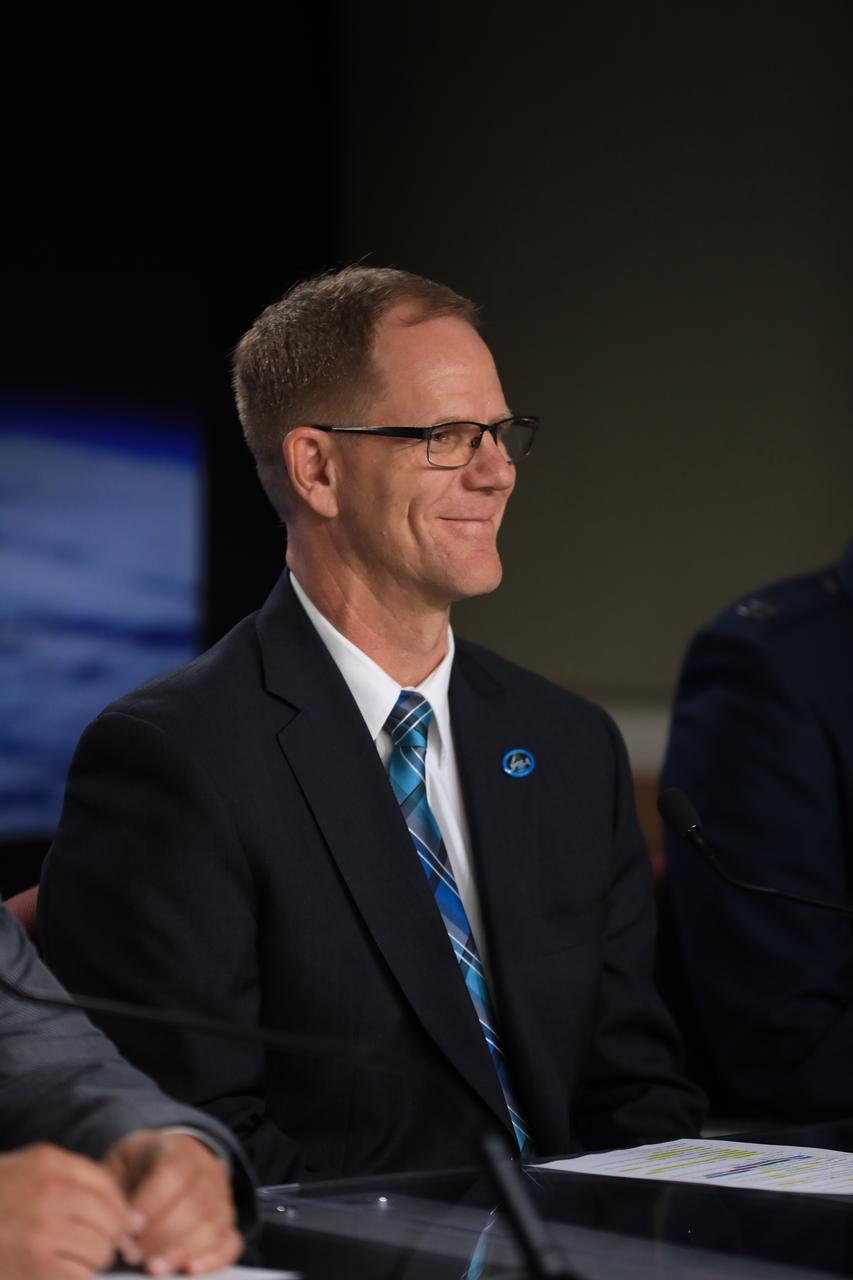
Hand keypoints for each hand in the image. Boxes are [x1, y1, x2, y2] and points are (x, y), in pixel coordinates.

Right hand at [0, 1143, 129, 1279]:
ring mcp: (42, 1229)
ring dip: (93, 1261)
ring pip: (99, 1248)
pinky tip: (62, 1274)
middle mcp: (51, 1191)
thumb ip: (67, 1178)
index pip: (106, 1185)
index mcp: (49, 1163)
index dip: (120, 1210)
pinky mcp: (35, 1265)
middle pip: (109, 1218)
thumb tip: (121, 1211)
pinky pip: (80, 1275)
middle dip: (109, 1239)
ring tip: (75, 1263)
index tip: (123, 1227)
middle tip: (98, 1250)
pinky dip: (80, 1277)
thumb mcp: (25, 1170)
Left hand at [105, 1130, 242, 1274]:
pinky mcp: (227, 1222)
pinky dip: (214, 1259)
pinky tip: (190, 1270)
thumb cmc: (137, 1167)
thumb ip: (113, 1190)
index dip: (152, 1203)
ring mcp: (222, 1196)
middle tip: (134, 1255)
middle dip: (162, 1235)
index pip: (174, 1173)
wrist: (166, 1160)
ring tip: (153, 1268)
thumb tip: (114, 1227)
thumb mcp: (121, 1163)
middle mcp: (207, 1170)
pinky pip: (231, 1242)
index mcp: (178, 1149)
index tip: (129, 1228)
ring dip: (181, 1251)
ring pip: (212, 1225)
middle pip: (195, 1203)